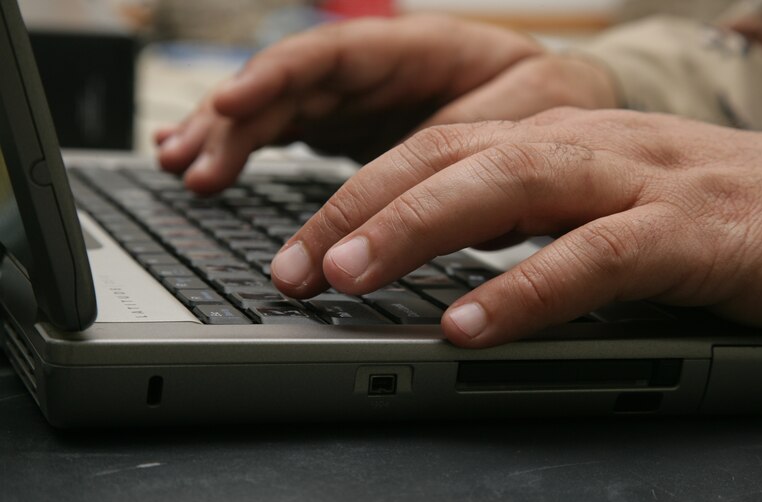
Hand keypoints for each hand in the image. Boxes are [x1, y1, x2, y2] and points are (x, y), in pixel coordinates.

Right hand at [156, 15, 616, 193]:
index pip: (328, 55)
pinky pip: (289, 136)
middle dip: (233, 121)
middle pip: (286, 85)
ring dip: (226, 138)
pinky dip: (250, 153)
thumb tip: (407, 169)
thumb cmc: (548, 95)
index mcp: (410, 49)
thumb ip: (466, 133)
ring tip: (180, 166)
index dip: (274, 76)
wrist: (560, 106)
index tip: (230, 104)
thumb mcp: (528, 105)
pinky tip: (213, 170)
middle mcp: (372, 72)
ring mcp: (357, 101)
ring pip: (277, 111)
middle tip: (189, 165)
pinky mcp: (352, 131)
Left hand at [269, 108, 761, 346]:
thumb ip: (512, 221)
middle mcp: (578, 146)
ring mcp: (634, 181)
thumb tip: (431, 255)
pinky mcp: (688, 232)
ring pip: (508, 185)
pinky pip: (595, 257)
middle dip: (359, 208)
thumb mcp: (581, 206)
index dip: (353, 198)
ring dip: (419, 230)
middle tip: (293, 267)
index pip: (429, 153)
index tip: (296, 252)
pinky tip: (469, 324)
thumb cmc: (687, 213)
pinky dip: (526, 290)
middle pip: (448, 158)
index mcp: (547, 141)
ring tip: (349, 276)